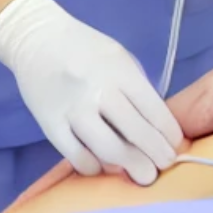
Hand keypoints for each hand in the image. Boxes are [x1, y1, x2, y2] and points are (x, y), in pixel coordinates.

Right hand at [0, 0, 182, 184]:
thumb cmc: (85, 49)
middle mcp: (98, 90)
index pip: (154, 110)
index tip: (176, 147)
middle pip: (136, 134)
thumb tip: (156, 129)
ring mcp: (73, 109)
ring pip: (108, 150)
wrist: (36, 38)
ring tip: (142, 175)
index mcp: (120, 70)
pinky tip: (103, 165)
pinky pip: (77, 156)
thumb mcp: (119, 58)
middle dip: (156, 156)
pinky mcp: (50, 123)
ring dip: (130, 167)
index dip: (169, 135)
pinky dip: (94, 167)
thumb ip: (137, 89)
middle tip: (163, 167)